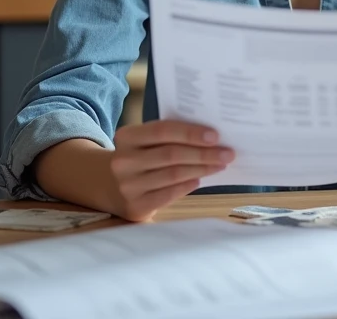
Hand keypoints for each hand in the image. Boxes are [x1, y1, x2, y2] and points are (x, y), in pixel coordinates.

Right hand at [109, 119, 233, 220]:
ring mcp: (128, 185)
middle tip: (228, 153)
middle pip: (171, 154)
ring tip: (220, 165)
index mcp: (126, 137)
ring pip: (173, 175)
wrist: (108, 186)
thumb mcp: (143, 141)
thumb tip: (209, 138)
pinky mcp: (135, 206)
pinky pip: (168, 195)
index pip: (163, 130)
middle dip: (204, 154)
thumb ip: (168, 136)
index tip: (215, 136)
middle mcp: (123, 161)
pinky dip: (187, 186)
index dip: (190, 133)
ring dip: (201, 169)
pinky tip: (200, 179)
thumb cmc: (139, 157)